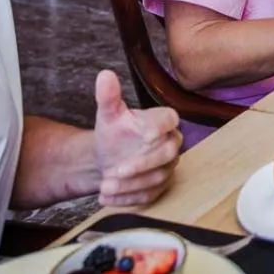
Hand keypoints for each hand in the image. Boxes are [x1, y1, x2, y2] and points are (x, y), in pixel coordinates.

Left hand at [92, 70, 181, 205]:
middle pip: (166, 154)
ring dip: (130, 185)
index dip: (161, 127)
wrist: (108, 159)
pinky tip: (107, 197)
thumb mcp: (108, 115)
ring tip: (104, 186)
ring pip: (156, 178)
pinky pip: (149, 195)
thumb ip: (108, 97)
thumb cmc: (113, 134)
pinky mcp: (159, 187)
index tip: (146, 135)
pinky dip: (127, 198)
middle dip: (140, 165)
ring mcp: (166, 167)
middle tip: (114, 171)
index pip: (170, 119)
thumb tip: (104, 75)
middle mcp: (170, 143)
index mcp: (161, 121)